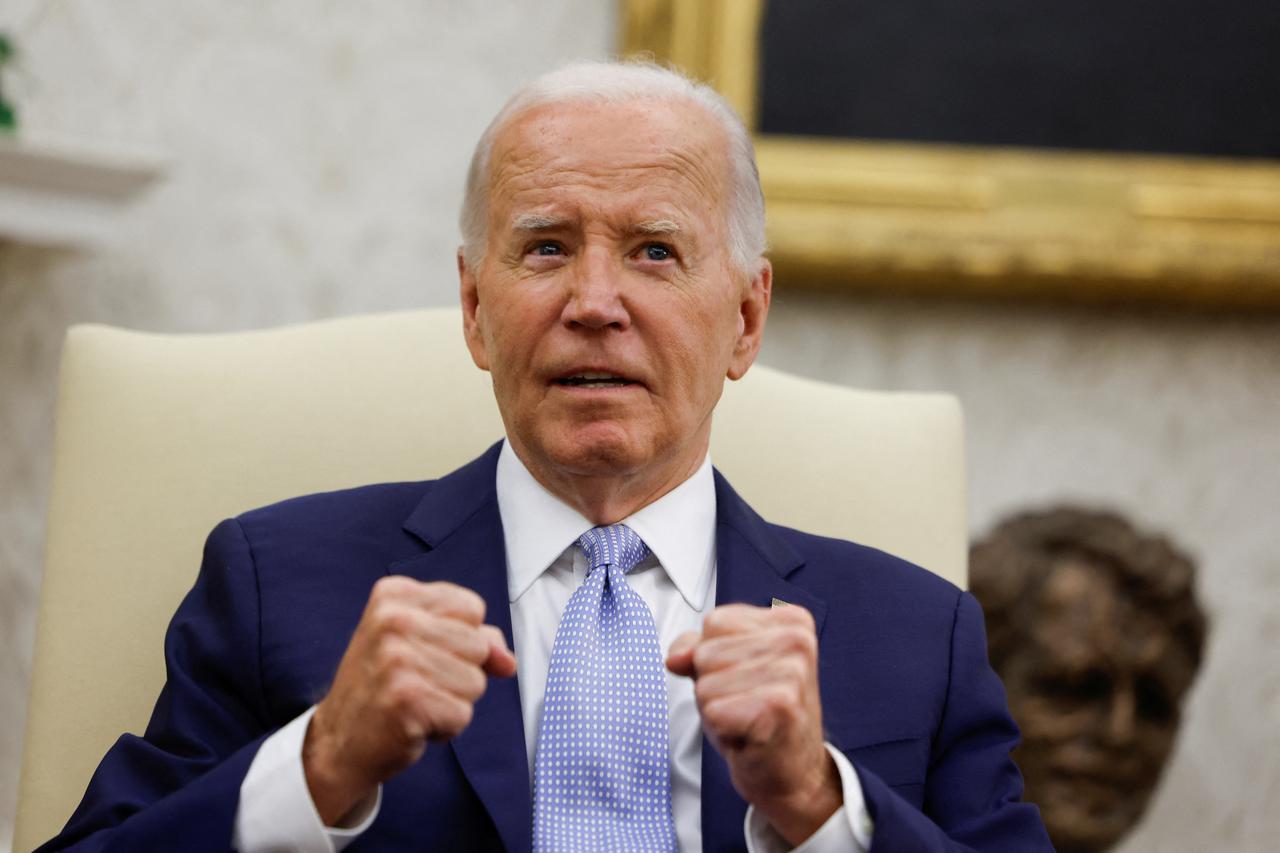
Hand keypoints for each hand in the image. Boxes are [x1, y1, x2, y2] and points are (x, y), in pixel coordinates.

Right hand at [303, 577, 516, 824]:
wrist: (338, 742)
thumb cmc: (384, 687)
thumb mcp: (421, 644)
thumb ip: (473, 639)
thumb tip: (507, 661)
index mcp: (395, 594)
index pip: (472, 608)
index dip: (461, 639)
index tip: (422, 653)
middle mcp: (393, 620)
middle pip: (478, 645)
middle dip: (459, 672)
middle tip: (415, 683)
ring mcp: (397, 658)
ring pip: (476, 681)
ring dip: (452, 702)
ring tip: (414, 703)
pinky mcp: (407, 698)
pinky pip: (463, 713)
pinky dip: (445, 727)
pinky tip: (412, 724)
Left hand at [667, 603, 840, 845]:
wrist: (791, 772)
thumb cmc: (758, 716)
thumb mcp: (724, 670)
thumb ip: (694, 649)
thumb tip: (675, 658)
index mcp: (790, 621)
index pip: (714, 622)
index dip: (714, 657)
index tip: (744, 679)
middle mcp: (796, 640)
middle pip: (707, 653)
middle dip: (713, 686)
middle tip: (745, 705)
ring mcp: (792, 671)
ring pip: (706, 684)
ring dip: (717, 710)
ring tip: (747, 720)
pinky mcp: (781, 705)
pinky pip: (714, 711)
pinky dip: (723, 730)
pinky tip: (749, 736)